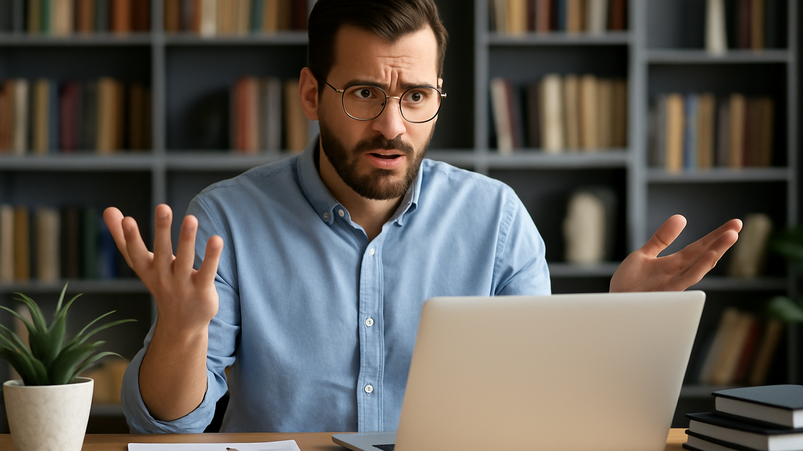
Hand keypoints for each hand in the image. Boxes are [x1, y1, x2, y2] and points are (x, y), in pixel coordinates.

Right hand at [103, 204, 222, 331]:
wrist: (182, 323)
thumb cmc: (160, 283)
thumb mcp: (141, 263)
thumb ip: (124, 237)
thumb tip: (108, 209)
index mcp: (147, 269)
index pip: (135, 253)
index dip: (130, 238)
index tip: (127, 219)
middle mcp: (163, 276)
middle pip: (162, 251)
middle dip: (161, 230)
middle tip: (163, 206)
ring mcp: (183, 284)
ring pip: (186, 259)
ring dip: (187, 239)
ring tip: (191, 218)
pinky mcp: (202, 290)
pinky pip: (208, 271)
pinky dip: (212, 256)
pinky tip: (217, 239)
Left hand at [610, 215, 741, 291]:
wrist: (613, 306)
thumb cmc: (628, 285)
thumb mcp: (644, 255)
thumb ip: (662, 239)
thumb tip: (681, 217)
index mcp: (673, 265)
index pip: (698, 248)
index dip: (715, 236)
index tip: (735, 223)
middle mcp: (677, 275)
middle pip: (703, 255)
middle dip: (721, 241)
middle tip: (738, 224)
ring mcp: (673, 285)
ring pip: (699, 266)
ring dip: (716, 251)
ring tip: (732, 235)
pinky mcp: (667, 293)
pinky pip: (686, 279)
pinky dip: (699, 268)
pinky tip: (711, 256)